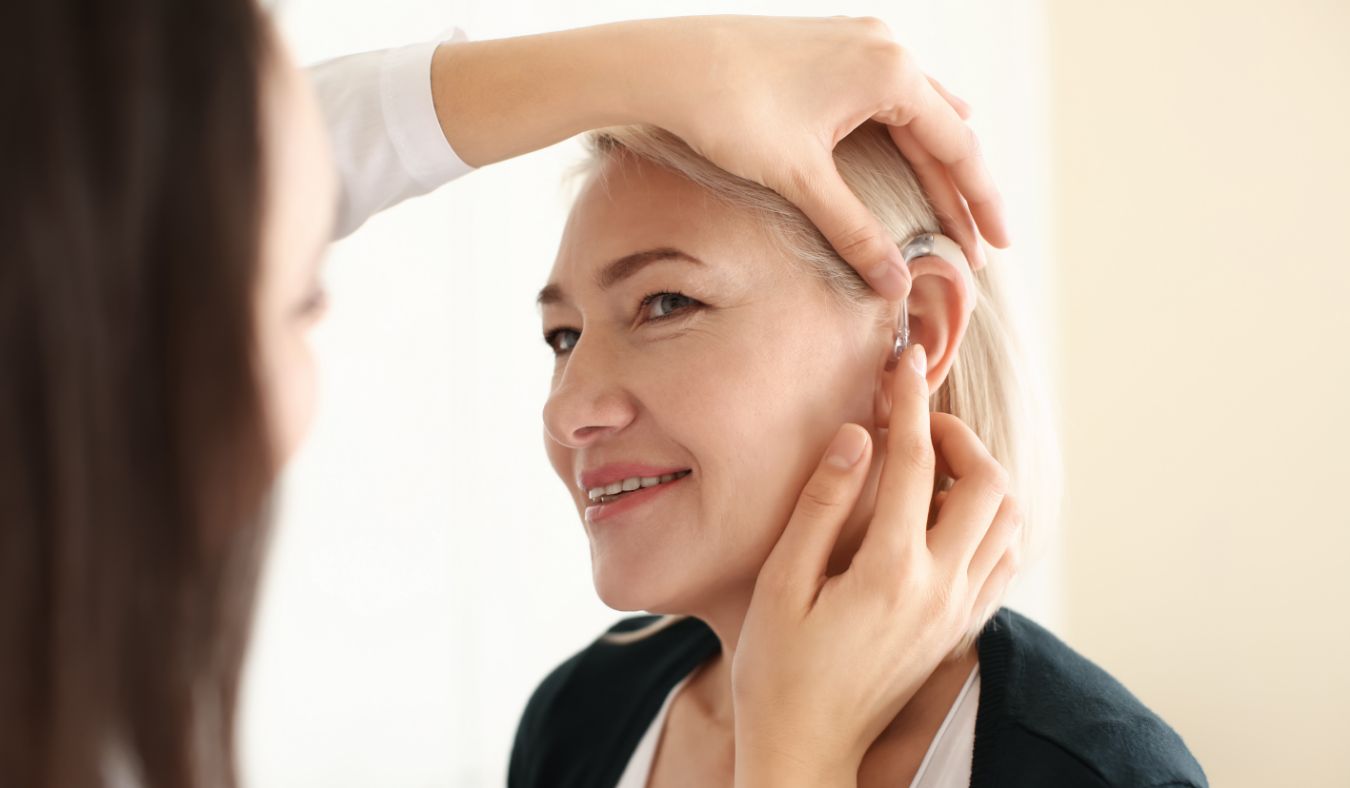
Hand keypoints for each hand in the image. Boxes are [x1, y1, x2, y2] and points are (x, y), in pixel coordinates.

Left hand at [431, 16, 1006, 297]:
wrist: (662, 64)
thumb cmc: (728, 112)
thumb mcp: (799, 180)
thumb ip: (854, 231)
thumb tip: (895, 285)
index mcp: (890, 73)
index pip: (957, 147)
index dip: (980, 203)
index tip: (997, 248)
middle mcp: (884, 46)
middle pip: (943, 129)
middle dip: (960, 190)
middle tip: (977, 244)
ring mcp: (857, 39)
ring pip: (917, 109)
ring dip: (934, 160)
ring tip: (956, 205)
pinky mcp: (828, 45)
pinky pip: (887, 93)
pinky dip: (904, 131)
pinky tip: (908, 147)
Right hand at [730, 343, 1022, 786]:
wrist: (806, 749)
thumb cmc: (777, 669)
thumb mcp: (779, 584)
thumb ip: (821, 507)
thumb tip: (855, 438)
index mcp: (890, 572)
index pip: (916, 462)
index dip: (909, 402)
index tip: (901, 363)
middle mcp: (939, 589)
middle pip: (989, 485)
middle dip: (958, 437)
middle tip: (914, 424)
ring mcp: (957, 613)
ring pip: (1009, 521)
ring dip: (980, 477)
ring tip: (931, 466)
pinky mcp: (958, 629)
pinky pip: (1003, 560)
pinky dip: (990, 520)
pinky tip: (946, 515)